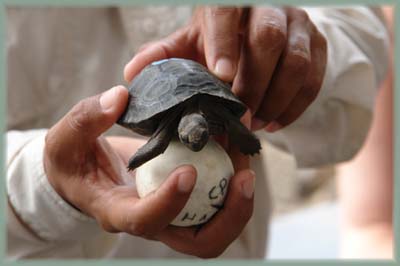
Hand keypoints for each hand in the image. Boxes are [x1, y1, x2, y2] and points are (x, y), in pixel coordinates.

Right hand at [44, 86, 254, 257]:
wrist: (87, 173)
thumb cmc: (73, 161)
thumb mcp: (65, 140)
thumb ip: (86, 120)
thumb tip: (118, 97)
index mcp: (117, 212)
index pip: (145, 221)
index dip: (169, 202)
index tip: (188, 171)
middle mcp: (154, 220)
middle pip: (199, 241)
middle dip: (229, 215)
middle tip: (245, 176)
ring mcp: (175, 213)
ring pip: (219, 223)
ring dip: (240, 194)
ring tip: (246, 150)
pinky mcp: (188, 198)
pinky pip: (219, 196)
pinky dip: (233, 173)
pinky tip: (236, 139)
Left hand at [124, 6, 326, 131]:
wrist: (254, 34)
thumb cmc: (217, 39)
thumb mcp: (188, 43)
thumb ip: (164, 56)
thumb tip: (132, 75)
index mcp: (232, 2)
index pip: (228, 12)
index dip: (224, 43)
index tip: (221, 78)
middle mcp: (270, 7)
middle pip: (269, 37)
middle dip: (253, 83)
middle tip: (238, 116)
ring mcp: (298, 25)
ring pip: (296, 62)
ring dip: (275, 99)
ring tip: (255, 125)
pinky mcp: (318, 46)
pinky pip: (314, 79)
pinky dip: (294, 107)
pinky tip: (274, 123)